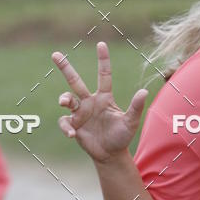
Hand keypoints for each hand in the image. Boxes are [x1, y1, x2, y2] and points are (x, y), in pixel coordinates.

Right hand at [51, 42, 147, 163]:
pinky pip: (65, 122)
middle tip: (55, 54)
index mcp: (104, 97)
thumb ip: (135, 107)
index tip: (101, 44)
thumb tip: (144, 91)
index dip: (102, 60)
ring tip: (63, 102)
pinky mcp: (73, 125)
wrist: (110, 154)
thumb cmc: (121, 137)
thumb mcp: (130, 122)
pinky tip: (72, 134)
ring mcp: (80, 113)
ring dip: (64, 99)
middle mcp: (89, 101)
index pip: (103, 75)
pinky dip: (66, 127)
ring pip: (67, 99)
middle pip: (75, 80)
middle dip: (65, 67)